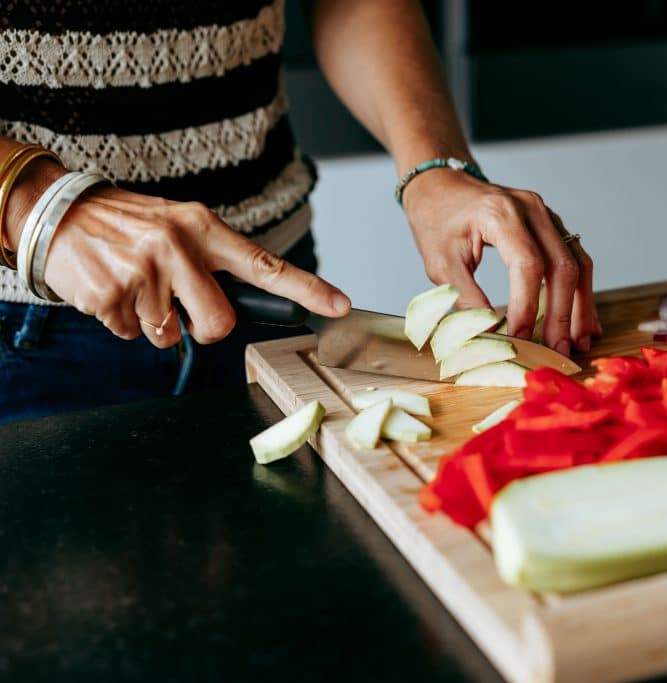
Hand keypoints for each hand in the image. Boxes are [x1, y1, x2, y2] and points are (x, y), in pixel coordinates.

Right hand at [33, 182, 349, 347]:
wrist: (54, 210)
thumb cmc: (126, 225)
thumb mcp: (177, 226)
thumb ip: (211, 261)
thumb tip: (241, 305)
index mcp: (203, 228)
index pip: (265, 265)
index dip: (306, 289)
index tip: (340, 306)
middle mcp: (178, 247)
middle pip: (219, 322)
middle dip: (203, 329)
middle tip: (180, 308)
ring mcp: (144, 271)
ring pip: (169, 334)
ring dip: (152, 322)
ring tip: (133, 284)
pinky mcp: (111, 293)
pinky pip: (130, 334)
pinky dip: (120, 321)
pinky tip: (109, 287)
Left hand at [402, 170, 601, 353]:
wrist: (441, 186)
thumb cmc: (437, 221)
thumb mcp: (440, 263)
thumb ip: (466, 299)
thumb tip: (491, 337)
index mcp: (500, 214)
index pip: (528, 265)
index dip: (528, 306)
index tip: (522, 338)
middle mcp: (531, 210)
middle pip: (562, 266)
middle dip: (562, 315)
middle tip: (559, 351)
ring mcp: (547, 215)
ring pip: (578, 263)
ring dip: (581, 307)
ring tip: (579, 342)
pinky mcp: (552, 225)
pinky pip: (576, 259)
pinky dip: (581, 291)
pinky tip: (584, 320)